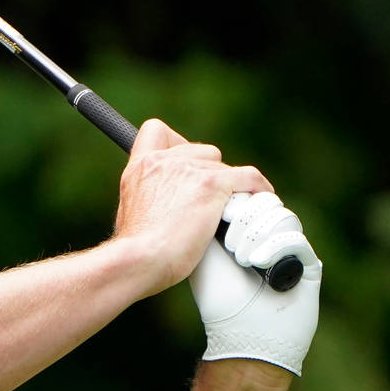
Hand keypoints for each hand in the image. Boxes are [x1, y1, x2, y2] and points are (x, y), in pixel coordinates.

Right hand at [113, 120, 272, 294]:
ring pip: (225, 166)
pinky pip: (248, 177)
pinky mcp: (212, 184)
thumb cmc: (135, 250)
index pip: (156, 131)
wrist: (142, 259)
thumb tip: (163, 210)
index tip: (185, 165)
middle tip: (212, 200)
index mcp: (140, 168)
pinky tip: (260, 199)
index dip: (176, 144)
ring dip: (230, 187)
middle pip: (202, 150)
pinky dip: (258, 188)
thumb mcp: (130, 214)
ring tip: (230, 210)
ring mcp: (188, 169)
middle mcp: (162, 161)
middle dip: (210, 173)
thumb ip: (148, 198)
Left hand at [189, 193, 323, 375]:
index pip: (244, 195)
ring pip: (281, 215)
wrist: (242, 334)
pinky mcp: (308, 263)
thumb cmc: (219, 297)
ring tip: (241, 258)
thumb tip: (209, 189)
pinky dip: (274, 245)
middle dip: (245, 217)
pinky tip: (257, 263)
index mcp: (243, 230)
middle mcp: (267, 236)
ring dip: (257, 233)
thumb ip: (208, 219)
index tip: (219, 212)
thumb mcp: (203, 253)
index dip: (233, 199)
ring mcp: (289, 248)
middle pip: (264, 200)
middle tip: (229, 243)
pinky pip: (295, 237)